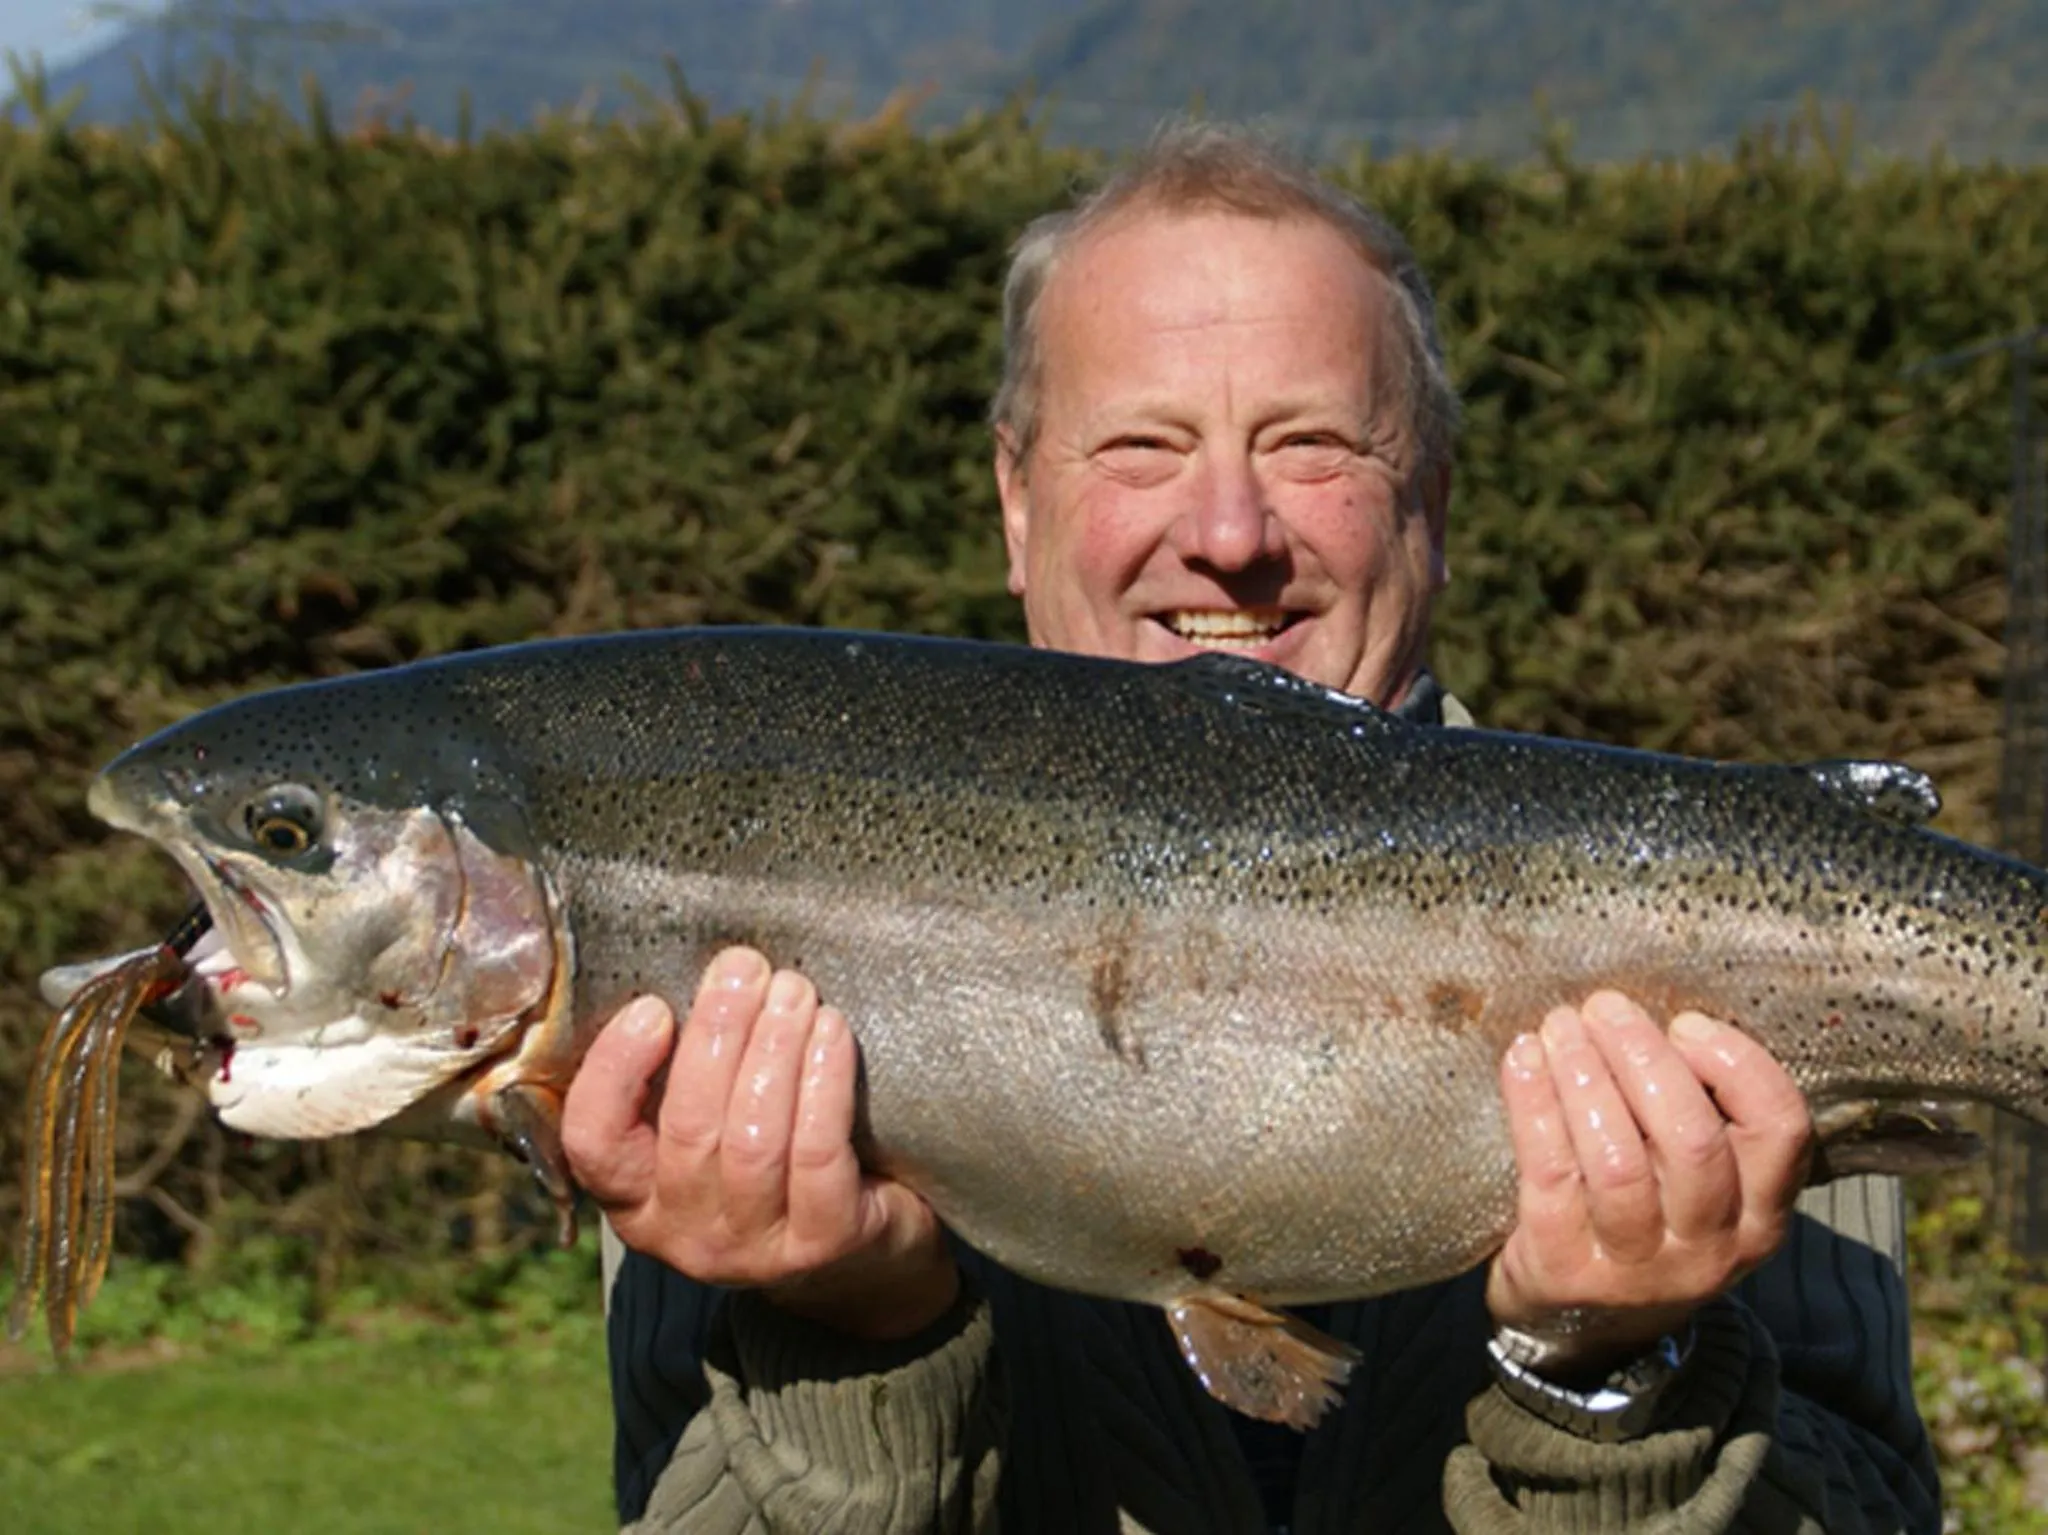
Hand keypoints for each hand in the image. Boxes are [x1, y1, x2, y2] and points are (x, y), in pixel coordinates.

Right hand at [561, 945, 956, 1339]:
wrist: (862, 1248)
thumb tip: (696, 974)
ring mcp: (753, 1248)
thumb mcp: (710, 1129)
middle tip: (744, 968)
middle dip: (718, 1032)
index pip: (593, 1143)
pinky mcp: (823, 1244)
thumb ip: (683, 1072)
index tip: (653, 1006)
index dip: (614, 1072)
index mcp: (634, 1198)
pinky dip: (824, 1083)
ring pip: (753, 1137)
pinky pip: (816, 1152)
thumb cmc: (773, 1157)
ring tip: (794, 992)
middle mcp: (683, 1234)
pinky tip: (832, 1033)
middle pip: (688, 1126)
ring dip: (775, 1049)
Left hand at [1485, 990, 1812, 1372]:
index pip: (1781, 1129)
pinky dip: (1532, 1105)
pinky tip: (1520, 1060)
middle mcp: (1708, 1248)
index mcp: (1759, 1217)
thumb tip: (1654, 1016)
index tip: (1683, 1022)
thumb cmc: (1641, 1224)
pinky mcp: (1565, 1269)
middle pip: (1691, 1138)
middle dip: (1643, 1057)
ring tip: (1559, 1026)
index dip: (1734, 1062)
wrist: (1577, 1334)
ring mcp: (1636, 1266)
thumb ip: (1698, 1119)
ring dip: (1584, 1075)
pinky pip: (1549, 1173)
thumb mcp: (1695, 1192)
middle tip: (1604, 1007)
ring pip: (1617, 1156)